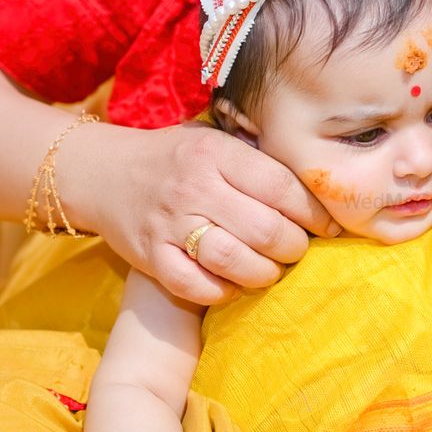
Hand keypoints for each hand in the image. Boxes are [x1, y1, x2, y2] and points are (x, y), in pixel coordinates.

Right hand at [80, 122, 339, 304]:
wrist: (102, 172)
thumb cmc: (176, 157)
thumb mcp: (215, 140)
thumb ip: (257, 159)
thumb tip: (318, 188)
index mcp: (216, 153)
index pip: (281, 188)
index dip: (314, 213)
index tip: (329, 226)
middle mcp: (194, 187)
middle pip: (266, 230)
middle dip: (295, 248)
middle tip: (298, 250)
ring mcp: (170, 224)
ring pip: (236, 261)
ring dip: (265, 273)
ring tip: (271, 270)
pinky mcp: (150, 257)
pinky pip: (197, 286)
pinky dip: (224, 292)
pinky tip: (234, 284)